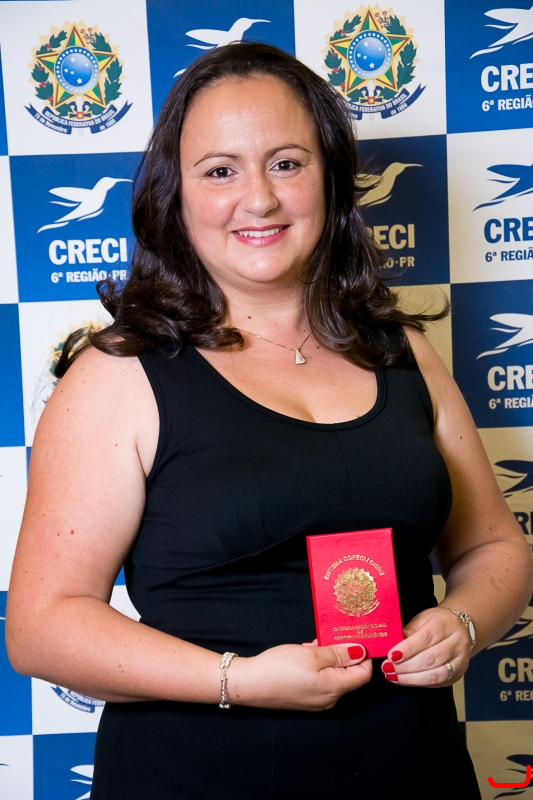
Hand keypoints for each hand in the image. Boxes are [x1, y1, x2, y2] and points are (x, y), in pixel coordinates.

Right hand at [230, 641, 371, 710]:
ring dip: (328, 657)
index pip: (364, 674)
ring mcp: (317, 701)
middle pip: (349, 674)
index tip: (356, 636)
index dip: (364, 654)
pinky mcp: (305, 698)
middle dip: (342, 653)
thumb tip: (360, 652)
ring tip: (313, 644)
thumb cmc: (280, 668)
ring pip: (333, 675)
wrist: (249, 684)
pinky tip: (304, 654)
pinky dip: (318, 665)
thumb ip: (339, 654)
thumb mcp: (312, 654)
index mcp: (335, 689)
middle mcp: (330, 699)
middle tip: (329, 636)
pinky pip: (321, 680)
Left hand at [380, 606, 470, 686]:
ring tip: (394, 676)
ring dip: (411, 678)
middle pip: (431, 658)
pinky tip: (405, 679)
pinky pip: (438, 683)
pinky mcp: (458, 675)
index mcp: (447, 624)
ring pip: (436, 675)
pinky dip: (418, 683)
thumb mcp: (422, 619)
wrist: (460, 630)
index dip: (408, 649)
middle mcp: (458, 643)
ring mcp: (460, 661)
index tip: (392, 655)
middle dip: (407, 666)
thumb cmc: (437, 623)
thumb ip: (408, 631)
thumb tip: (391, 644)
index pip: (427, 638)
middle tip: (388, 667)